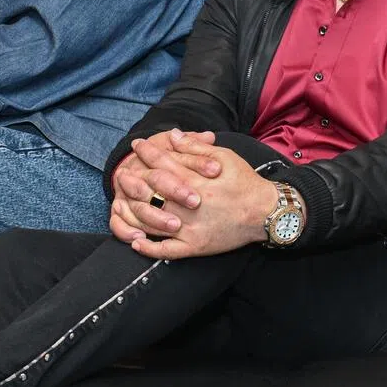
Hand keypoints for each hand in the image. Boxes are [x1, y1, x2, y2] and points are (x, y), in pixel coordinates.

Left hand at [122, 137, 279, 259]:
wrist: (267, 213)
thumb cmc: (246, 183)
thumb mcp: (226, 157)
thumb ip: (196, 147)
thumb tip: (172, 135)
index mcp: (198, 181)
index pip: (164, 163)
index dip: (148, 152)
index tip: (137, 145)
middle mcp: (190, 205)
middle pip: (152, 191)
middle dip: (133, 179)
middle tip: (122, 173)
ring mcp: (191, 228)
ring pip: (152, 221)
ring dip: (132, 212)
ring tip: (120, 203)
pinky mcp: (195, 246)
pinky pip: (165, 251)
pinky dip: (148, 247)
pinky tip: (135, 240)